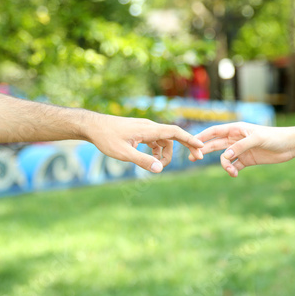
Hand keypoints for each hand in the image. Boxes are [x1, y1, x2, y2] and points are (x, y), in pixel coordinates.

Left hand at [87, 115, 203, 172]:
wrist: (93, 126)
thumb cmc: (106, 138)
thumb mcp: (124, 153)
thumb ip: (143, 161)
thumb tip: (159, 169)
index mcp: (148, 129)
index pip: (174, 132)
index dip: (189, 139)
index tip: (201, 146)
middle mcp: (149, 127)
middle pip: (173, 137)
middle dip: (186, 146)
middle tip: (197, 158)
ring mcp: (145, 129)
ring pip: (164, 141)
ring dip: (166, 153)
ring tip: (159, 166)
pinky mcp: (139, 132)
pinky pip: (155, 141)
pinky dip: (157, 150)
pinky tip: (151, 160)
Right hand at [189, 122, 293, 176]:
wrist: (289, 146)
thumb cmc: (274, 137)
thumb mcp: (257, 139)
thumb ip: (240, 146)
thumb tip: (225, 156)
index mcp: (236, 129)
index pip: (214, 131)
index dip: (202, 136)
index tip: (191, 142)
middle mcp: (235, 139)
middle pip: (215, 144)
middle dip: (203, 151)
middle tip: (193, 158)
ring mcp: (240, 150)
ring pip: (224, 158)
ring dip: (224, 165)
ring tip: (231, 171)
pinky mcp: (246, 160)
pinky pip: (234, 166)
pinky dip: (232, 170)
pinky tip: (235, 174)